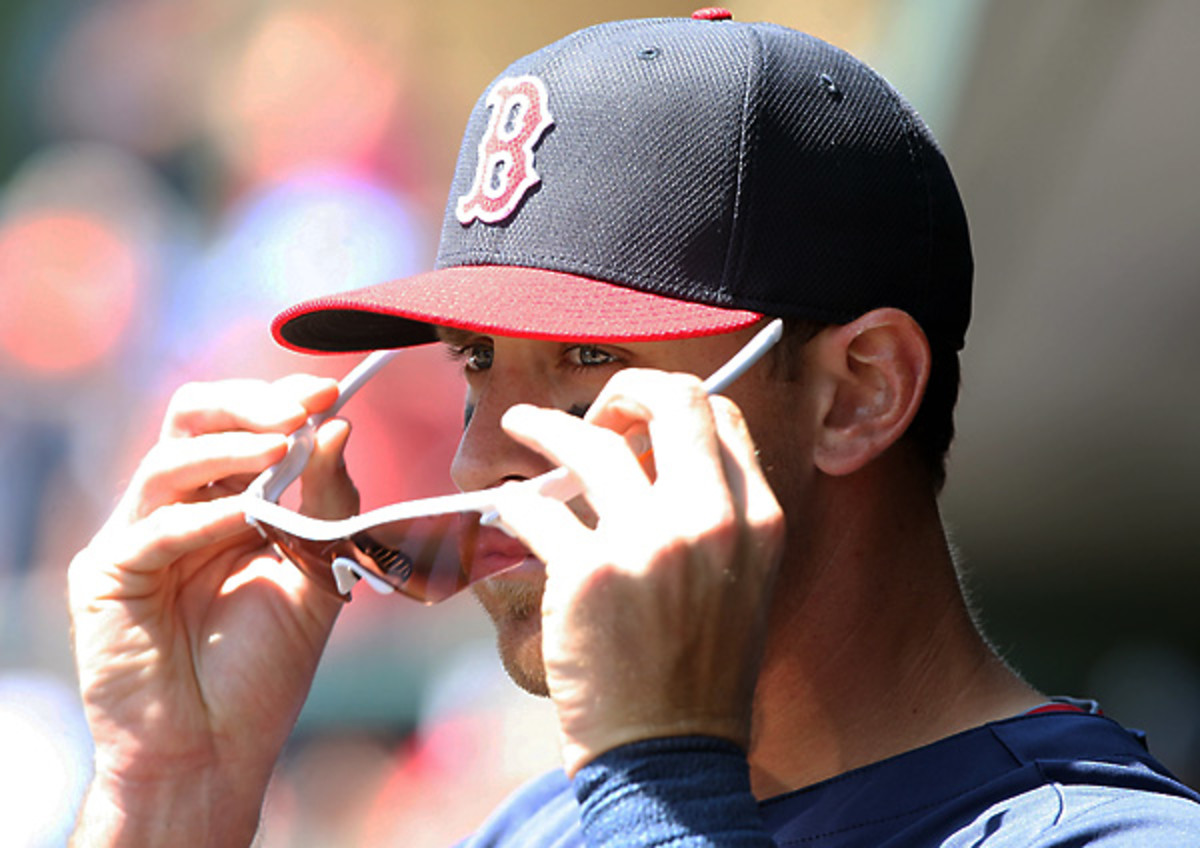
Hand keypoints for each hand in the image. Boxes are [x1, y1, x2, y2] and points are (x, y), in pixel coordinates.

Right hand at [68, 374, 356, 844]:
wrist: (217, 748)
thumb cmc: (264, 666)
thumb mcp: (315, 573)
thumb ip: (326, 503)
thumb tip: (338, 427)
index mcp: (224, 502)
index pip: (238, 425)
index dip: (277, 400)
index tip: (327, 389)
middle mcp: (176, 509)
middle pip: (191, 421)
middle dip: (247, 405)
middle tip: (296, 408)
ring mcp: (136, 537)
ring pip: (168, 462)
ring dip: (229, 449)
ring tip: (280, 448)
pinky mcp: (107, 575)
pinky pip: (152, 529)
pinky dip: (203, 517)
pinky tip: (243, 518)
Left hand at [495, 369, 784, 775]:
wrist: (669, 756)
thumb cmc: (697, 673)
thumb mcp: (739, 583)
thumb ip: (713, 515)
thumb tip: (652, 457)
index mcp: (757, 521)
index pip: (720, 417)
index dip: (673, 404)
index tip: (639, 420)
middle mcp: (712, 520)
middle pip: (671, 401)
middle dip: (623, 390)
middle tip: (592, 415)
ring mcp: (650, 543)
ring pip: (591, 442)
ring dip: (545, 426)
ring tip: (520, 426)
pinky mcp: (589, 573)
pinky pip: (536, 508)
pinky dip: (511, 503)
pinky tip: (505, 509)